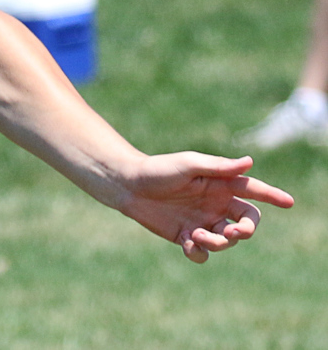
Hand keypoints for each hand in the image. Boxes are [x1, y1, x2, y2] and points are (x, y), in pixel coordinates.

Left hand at [117, 152, 293, 262]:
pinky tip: (187, 242)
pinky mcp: (186, 236)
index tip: (289, 202)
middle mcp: (215, 204)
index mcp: (218, 184)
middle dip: (246, 231)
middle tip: (233, 232)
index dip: (272, 195)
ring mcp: (202, 221)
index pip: (252, 190)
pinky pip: (203, 253)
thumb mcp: (188, 164)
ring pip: (226, 241)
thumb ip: (218, 166)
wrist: (127, 185)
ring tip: (197, 235)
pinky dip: (198, 252)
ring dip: (218, 242)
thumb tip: (249, 162)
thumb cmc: (157, 169)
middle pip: (247, 222)